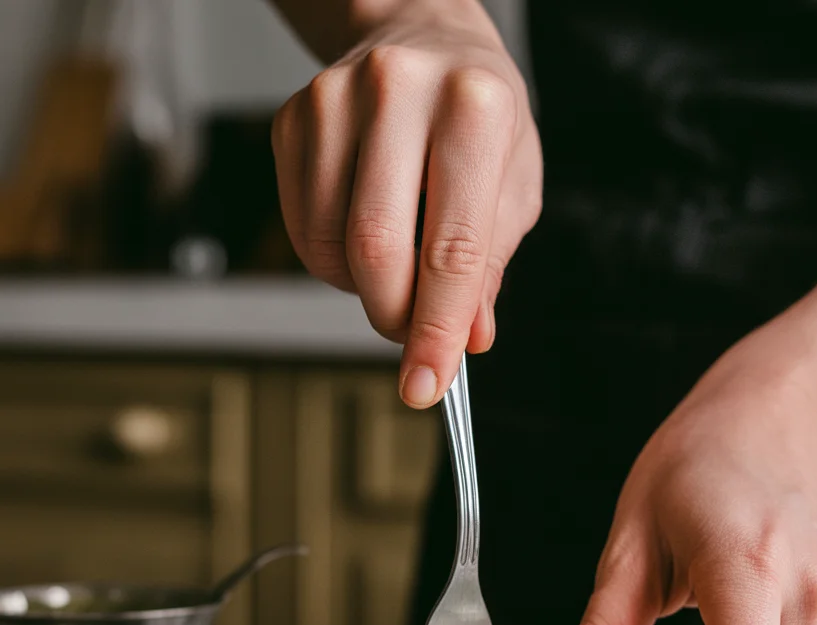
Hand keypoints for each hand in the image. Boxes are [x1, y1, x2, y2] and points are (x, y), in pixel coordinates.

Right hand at [272, 0, 541, 407]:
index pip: (452, 248)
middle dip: (393, 316)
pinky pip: (301, 228)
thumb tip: (467, 337)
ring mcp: (334, 100)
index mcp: (475, 109)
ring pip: (330, 245)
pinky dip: (331, 262)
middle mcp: (400, 93)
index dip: (437, 330)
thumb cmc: (478, 116)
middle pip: (377, 250)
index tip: (425, 385)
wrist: (423, 37)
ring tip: (395, 269)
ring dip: (362, 289)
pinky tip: (361, 239)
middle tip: (411, 331)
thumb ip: (489, 265)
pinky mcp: (293, 118)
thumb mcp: (513, 186)